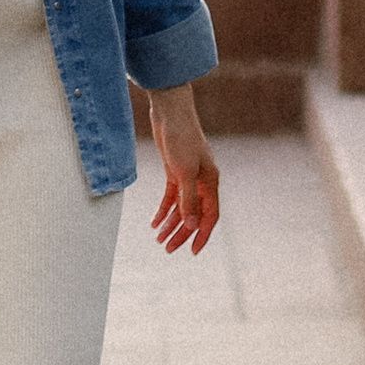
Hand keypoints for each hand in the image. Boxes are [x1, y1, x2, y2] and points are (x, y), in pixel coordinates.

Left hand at [147, 94, 220, 256]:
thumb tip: (191, 224)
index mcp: (210, 182)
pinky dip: (163, 210)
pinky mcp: (174, 172)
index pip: (209, 215)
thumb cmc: (182, 138)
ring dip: (170, 224)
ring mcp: (188, 177)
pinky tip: (154, 222)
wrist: (170, 113)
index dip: (202, 234)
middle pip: (193, 214)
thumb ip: (188, 198)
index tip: (193, 252)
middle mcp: (201, 182)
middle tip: (167, 249)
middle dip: (181, 233)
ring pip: (181, 208)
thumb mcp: (184, 171)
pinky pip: (171, 197)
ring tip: (158, 239)